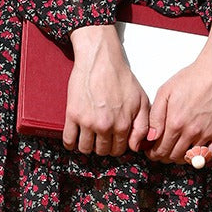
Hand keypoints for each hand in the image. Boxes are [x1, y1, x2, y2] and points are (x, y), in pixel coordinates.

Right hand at [64, 25, 149, 154]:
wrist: (100, 60)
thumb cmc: (121, 78)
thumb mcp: (141, 101)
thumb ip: (143, 126)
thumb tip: (136, 147)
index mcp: (123, 125)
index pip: (118, 150)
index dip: (116, 146)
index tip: (112, 141)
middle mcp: (105, 126)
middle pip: (102, 151)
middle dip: (102, 147)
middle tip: (100, 138)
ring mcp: (87, 122)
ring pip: (85, 148)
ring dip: (87, 146)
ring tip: (88, 138)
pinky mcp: (72, 115)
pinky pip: (68, 140)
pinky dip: (70, 144)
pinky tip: (74, 140)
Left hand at [145, 25, 211, 164]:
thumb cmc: (190, 78)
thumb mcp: (165, 92)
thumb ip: (155, 117)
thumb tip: (150, 137)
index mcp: (175, 122)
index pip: (160, 149)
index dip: (153, 153)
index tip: (151, 151)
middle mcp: (191, 131)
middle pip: (173, 156)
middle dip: (164, 156)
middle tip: (160, 151)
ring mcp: (207, 133)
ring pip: (189, 157)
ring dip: (179, 157)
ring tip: (175, 150)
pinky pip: (210, 155)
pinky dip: (201, 158)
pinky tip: (194, 151)